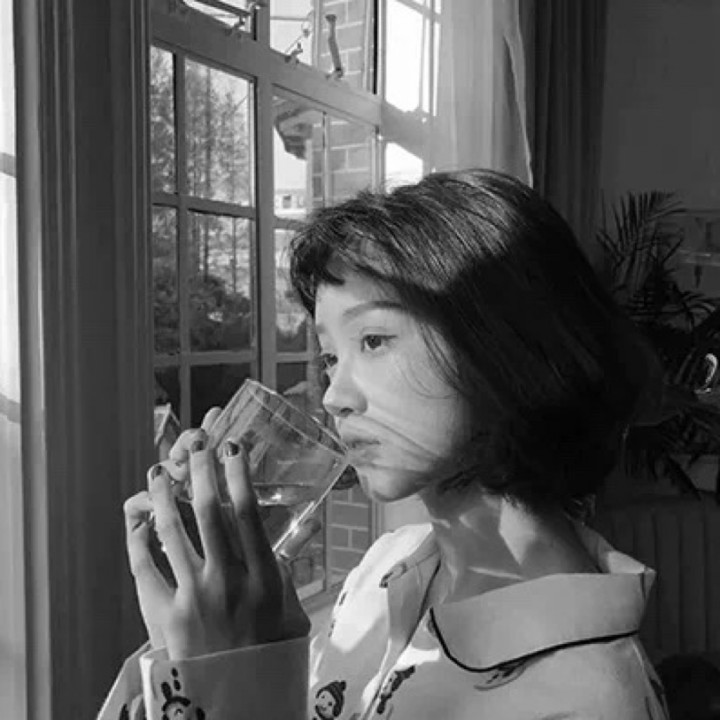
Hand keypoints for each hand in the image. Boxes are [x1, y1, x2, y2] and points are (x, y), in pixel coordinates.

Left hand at [124, 410, 318, 659]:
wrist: (240, 703)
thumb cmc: (270, 654)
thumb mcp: (292, 609)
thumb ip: (293, 565)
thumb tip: (309, 523)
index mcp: (263, 578)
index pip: (248, 513)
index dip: (238, 475)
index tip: (232, 447)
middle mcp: (228, 581)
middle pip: (210, 512)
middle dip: (200, 471)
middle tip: (195, 445)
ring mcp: (194, 597)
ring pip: (173, 532)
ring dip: (164, 496)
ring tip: (157, 471)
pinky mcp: (165, 616)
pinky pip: (145, 569)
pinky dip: (138, 541)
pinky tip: (137, 520)